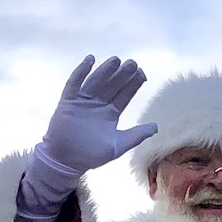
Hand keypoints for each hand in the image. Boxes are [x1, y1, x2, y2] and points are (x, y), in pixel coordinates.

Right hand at [40, 55, 157, 174]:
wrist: (65, 162)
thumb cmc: (90, 156)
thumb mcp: (117, 146)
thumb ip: (136, 135)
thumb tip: (156, 127)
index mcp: (111, 113)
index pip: (125, 94)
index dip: (133, 84)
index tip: (142, 73)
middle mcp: (98, 104)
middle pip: (112, 85)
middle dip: (122, 74)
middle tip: (132, 63)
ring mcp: (83, 101)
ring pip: (96, 81)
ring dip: (105, 70)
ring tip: (116, 60)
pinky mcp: (68, 102)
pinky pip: (74, 83)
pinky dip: (81, 71)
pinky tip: (90, 60)